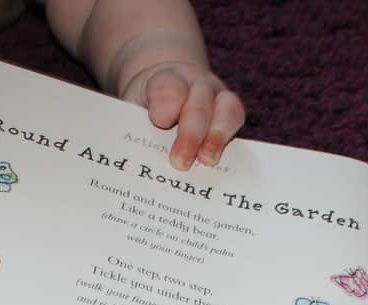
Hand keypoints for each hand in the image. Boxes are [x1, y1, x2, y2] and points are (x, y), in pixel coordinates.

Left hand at [122, 61, 243, 169]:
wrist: (165, 91)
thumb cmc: (146, 109)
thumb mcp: (131, 111)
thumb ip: (135, 128)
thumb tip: (139, 159)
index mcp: (164, 78)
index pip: (168, 87)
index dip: (165, 105)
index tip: (159, 122)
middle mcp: (194, 82)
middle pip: (198, 104)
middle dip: (190, 135)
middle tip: (180, 162)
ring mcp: (216, 93)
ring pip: (226, 107)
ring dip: (217, 137)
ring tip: (208, 160)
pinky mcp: (231, 109)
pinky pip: (236, 118)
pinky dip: (228, 139)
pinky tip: (218, 160)